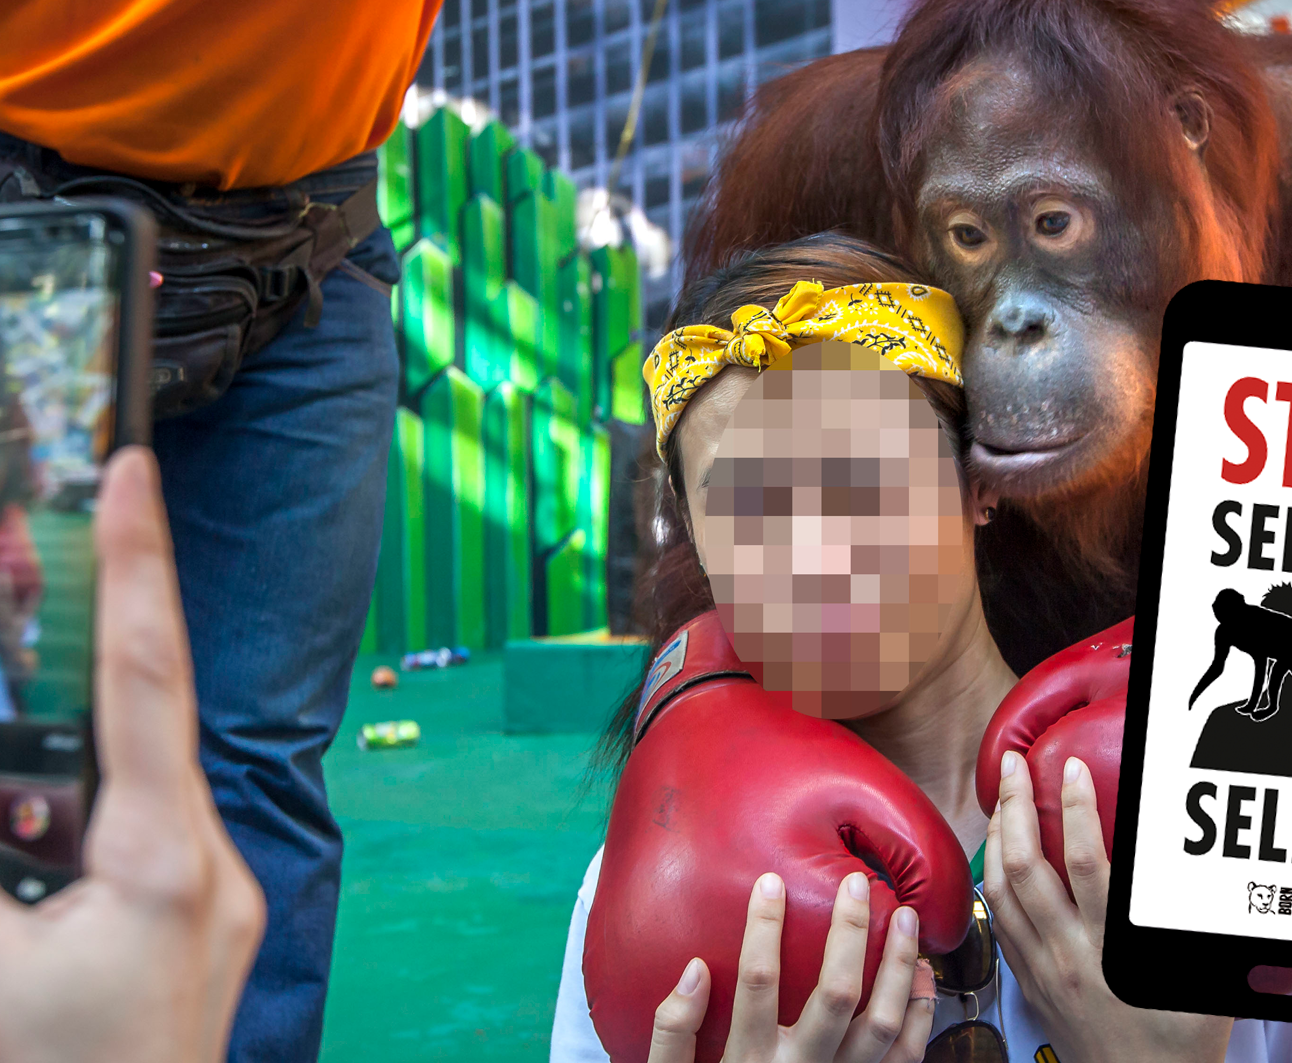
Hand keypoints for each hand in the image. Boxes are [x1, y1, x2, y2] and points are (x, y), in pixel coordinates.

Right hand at [0, 448, 265, 1062]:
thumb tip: (10, 771)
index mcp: (163, 866)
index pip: (147, 677)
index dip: (139, 563)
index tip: (134, 472)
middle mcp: (210, 868)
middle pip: (144, 724)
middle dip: (93, 643)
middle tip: (54, 554)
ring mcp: (214, 901)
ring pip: (136, 784)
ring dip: (73, 749)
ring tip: (27, 717)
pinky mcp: (200, 929)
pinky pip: (142, 838)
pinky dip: (85, 810)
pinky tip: (38, 824)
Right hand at [647, 872, 934, 1062]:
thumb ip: (673, 1031)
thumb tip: (695, 969)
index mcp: (749, 1062)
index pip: (758, 982)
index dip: (764, 928)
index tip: (770, 882)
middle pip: (836, 994)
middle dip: (851, 932)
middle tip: (859, 883)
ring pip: (882, 1024)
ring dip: (899, 967)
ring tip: (905, 918)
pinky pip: (905, 1058)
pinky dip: (920, 1015)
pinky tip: (922, 976)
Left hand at [984, 751, 1232, 1062]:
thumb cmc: (1177, 1039)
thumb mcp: (1196, 979)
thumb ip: (1186, 920)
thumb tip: (1190, 868)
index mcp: (1108, 947)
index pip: (1084, 864)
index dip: (1074, 812)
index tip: (1071, 771)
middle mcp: (1067, 951)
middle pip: (1027, 866)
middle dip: (1015, 808)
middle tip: (1014, 764)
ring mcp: (1040, 965)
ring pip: (1001, 889)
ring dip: (995, 836)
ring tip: (1001, 796)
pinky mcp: (1027, 978)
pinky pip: (998, 920)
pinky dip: (990, 879)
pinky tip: (992, 855)